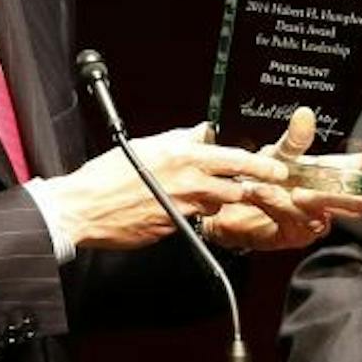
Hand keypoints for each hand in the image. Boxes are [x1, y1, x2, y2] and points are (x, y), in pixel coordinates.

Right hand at [48, 124, 287, 249]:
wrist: (82, 209)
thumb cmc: (107, 175)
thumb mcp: (146, 145)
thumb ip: (179, 140)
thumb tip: (200, 133)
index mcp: (184, 157)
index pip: (237, 160)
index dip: (262, 166)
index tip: (278, 170)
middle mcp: (189, 183)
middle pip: (235, 188)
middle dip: (240, 187)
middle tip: (239, 184)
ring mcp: (183, 208)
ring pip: (216, 204)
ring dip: (212, 200)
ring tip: (189, 192)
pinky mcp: (175, 228)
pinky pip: (192, 218)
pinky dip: (189, 212)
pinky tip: (169, 205)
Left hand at [199, 107, 361, 251]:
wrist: (234, 203)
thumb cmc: (265, 177)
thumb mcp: (279, 154)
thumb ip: (295, 140)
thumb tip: (304, 115)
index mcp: (335, 175)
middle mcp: (330, 200)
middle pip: (357, 203)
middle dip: (343, 194)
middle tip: (325, 182)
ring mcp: (315, 220)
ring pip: (322, 214)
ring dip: (299, 198)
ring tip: (273, 185)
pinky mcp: (295, 235)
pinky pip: (292, 221)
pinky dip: (274, 204)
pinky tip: (259, 193)